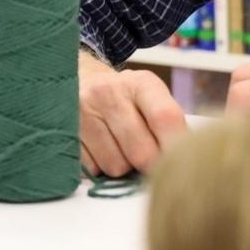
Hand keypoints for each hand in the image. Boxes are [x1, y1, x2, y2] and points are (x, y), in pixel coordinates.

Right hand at [79, 50, 188, 175]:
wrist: (82, 79)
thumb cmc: (127, 97)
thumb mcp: (152, 97)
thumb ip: (170, 124)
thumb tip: (184, 162)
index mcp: (140, 83)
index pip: (165, 118)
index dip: (176, 147)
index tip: (180, 161)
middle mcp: (108, 92)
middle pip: (142, 152)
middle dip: (149, 165)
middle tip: (148, 157)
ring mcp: (82, 111)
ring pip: (116, 166)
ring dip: (122, 166)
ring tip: (120, 147)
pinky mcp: (65, 130)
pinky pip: (92, 169)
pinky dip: (99, 167)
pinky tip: (100, 148)